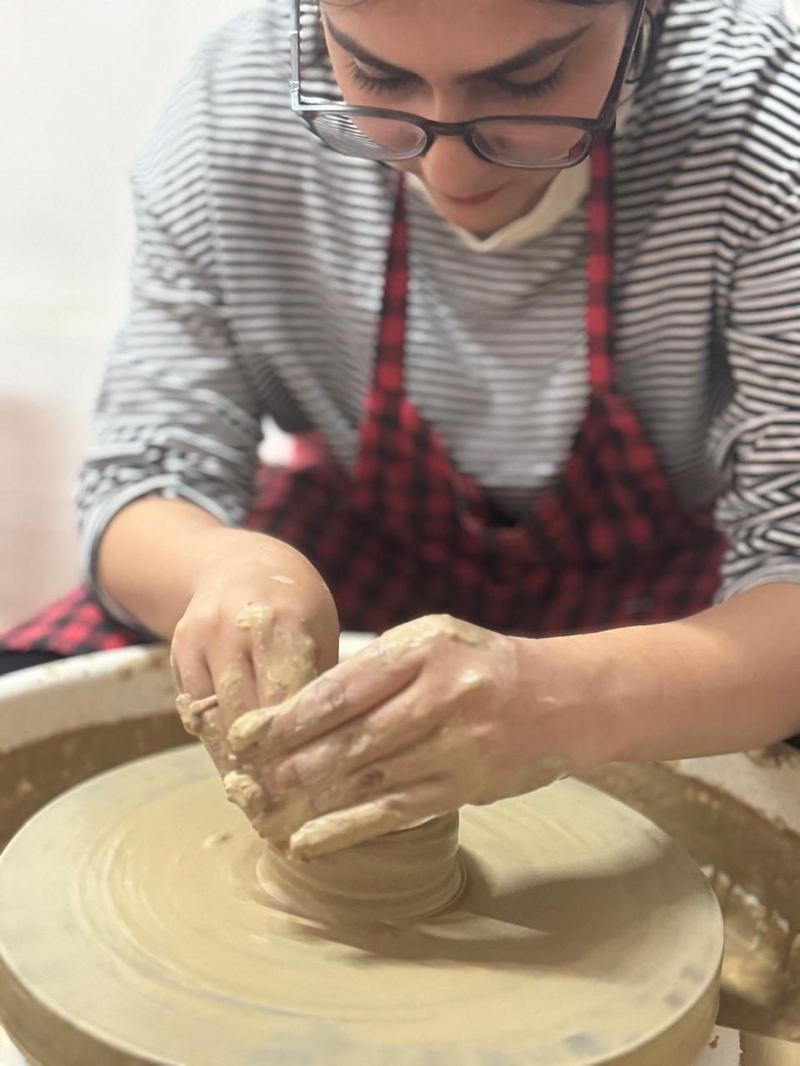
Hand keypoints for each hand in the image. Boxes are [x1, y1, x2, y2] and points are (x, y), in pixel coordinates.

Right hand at [169, 528, 338, 817]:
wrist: (239, 563)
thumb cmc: (298, 607)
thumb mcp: (323, 634)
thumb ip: (324, 688)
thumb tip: (340, 758)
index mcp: (286, 623)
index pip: (290, 705)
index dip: (298, 755)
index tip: (311, 798)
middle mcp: (238, 628)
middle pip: (247, 719)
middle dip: (264, 771)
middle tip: (282, 818)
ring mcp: (202, 638)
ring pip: (215, 720)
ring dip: (235, 765)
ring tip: (257, 805)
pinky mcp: (178, 651)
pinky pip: (193, 710)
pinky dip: (214, 742)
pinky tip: (234, 769)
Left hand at [226, 615, 612, 857]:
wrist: (561, 698)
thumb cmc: (479, 663)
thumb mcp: (432, 639)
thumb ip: (377, 666)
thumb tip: (303, 706)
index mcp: (425, 648)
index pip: (344, 688)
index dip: (290, 715)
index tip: (246, 734)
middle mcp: (443, 694)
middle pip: (353, 737)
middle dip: (292, 761)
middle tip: (245, 778)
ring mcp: (458, 744)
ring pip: (371, 778)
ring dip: (312, 798)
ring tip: (266, 807)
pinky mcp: (466, 785)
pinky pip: (398, 811)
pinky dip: (349, 828)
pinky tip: (310, 839)